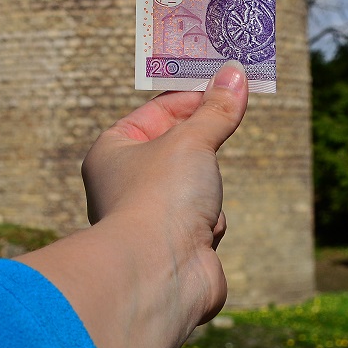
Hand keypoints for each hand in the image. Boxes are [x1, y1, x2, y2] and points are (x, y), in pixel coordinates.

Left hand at [82, 61, 248, 323]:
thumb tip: (236, 72)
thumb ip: (217, 109)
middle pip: (178, 148)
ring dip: (208, 190)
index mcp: (112, 151)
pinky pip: (204, 221)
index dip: (190, 96)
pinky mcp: (174, 246)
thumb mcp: (193, 140)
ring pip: (196, 186)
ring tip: (201, 199)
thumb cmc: (161, 197)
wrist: (161, 274)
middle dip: (202, 145)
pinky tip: (204, 233)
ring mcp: (149, 217)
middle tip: (231, 116)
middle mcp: (124, 183)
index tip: (225, 83)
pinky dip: (211, 223)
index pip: (156, 111)